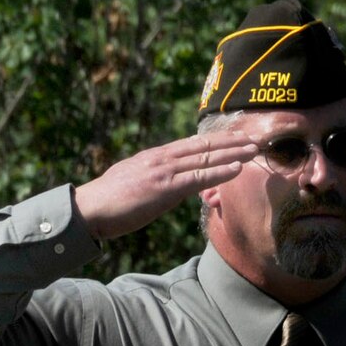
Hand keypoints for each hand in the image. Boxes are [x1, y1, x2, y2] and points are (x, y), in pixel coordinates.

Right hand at [73, 132, 257, 239]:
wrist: (90, 208)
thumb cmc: (108, 201)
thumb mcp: (132, 181)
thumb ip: (151, 178)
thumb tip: (162, 182)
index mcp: (155, 156)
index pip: (192, 144)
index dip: (217, 140)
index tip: (236, 137)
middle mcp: (162, 158)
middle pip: (204, 145)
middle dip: (231, 141)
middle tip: (255, 138)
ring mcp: (164, 171)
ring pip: (206, 158)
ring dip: (234, 153)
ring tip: (255, 149)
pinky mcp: (165, 188)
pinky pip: (199, 178)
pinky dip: (221, 172)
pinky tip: (238, 168)